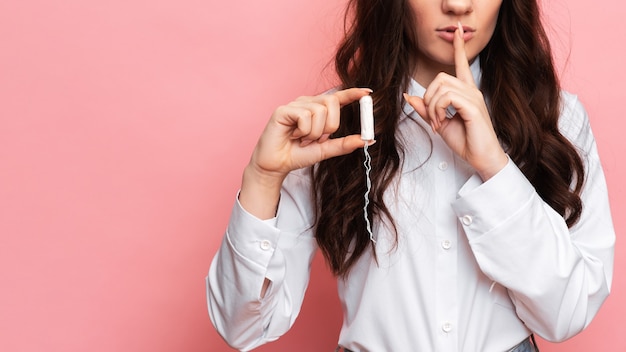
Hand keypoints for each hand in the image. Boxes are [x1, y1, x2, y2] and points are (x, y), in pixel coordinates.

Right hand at [240, 88, 371, 218]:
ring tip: (302, 140)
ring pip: (319, 111)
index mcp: (318, 110)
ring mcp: (295, 105)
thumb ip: (344, 144)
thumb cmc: (297, 154)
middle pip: (331, 102)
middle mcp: (307, 103)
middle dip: (330, 125)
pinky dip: (303, 131)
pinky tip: (293, 136)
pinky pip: (304, 116)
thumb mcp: (326, 150)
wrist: (276, 165)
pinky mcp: (283, 110)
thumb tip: (366, 139)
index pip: (338, 98)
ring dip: (314, 133)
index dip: (353, 93)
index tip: (367, 93)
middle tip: (318, 139)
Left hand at [404, 23, 506, 180]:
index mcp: (466, 93)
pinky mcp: (473, 107)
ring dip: (432, 106)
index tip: (458, 32)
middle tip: (432, 118)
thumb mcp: (439, 123)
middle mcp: (472, 91)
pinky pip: (447, 97)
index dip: (459, 49)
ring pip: (442, 87)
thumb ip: (426, 109)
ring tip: (437, 122)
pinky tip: (441, 122)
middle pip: (441, 78)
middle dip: (428, 97)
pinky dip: (437, 110)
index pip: (462, 65)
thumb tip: (410, 97)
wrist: (481, 158)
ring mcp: (474, 98)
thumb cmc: (466, 141)